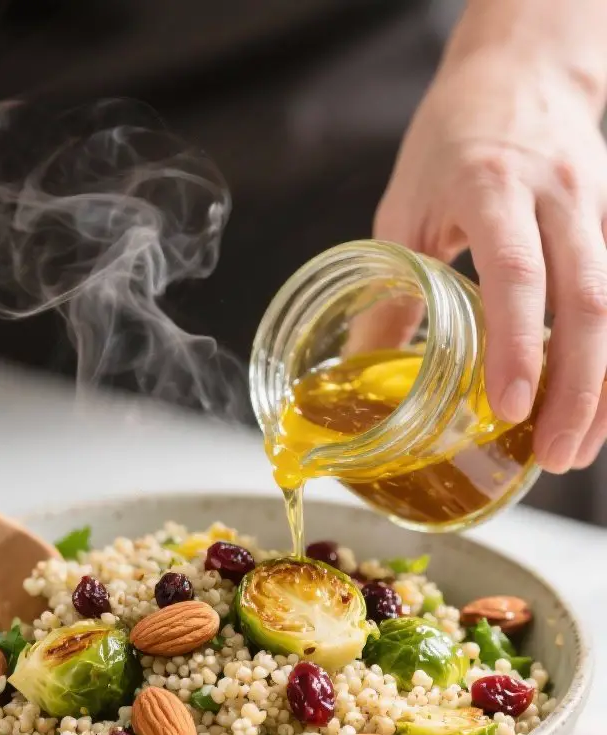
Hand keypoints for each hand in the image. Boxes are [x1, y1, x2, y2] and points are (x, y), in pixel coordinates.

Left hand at [375, 52, 606, 472]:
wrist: (524, 71)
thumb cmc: (455, 139)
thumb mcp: (405, 207)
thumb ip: (391, 292)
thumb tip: (358, 372)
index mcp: (492, 187)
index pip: (515, 272)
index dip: (516, 343)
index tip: (507, 407)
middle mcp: (558, 198)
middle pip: (587, 300)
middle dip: (575, 389)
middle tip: (553, 456)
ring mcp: (599, 210)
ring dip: (603, 388)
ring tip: (575, 451)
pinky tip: (598, 408)